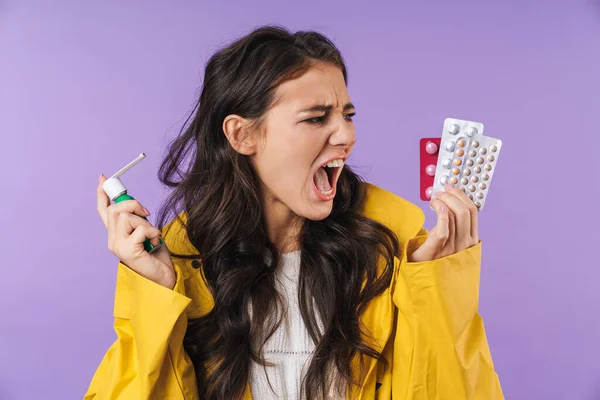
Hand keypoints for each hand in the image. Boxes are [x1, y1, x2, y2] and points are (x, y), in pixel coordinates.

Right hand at [96, 174, 175, 288]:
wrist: (163, 279)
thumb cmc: (156, 257)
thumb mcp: (146, 232)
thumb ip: (138, 220)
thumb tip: (135, 205)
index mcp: (116, 235)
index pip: (103, 211)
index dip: (101, 194)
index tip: (103, 178)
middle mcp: (112, 240)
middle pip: (115, 210)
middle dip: (133, 204)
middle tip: (146, 213)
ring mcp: (117, 246)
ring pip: (126, 217)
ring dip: (145, 222)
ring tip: (152, 235)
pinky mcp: (127, 251)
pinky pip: (140, 229)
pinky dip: (152, 232)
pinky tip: (155, 242)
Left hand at [408, 184, 478, 261]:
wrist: (423, 277)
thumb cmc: (435, 257)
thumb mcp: (450, 240)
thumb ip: (453, 225)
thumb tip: (449, 200)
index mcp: (471, 240)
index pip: (473, 211)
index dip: (462, 195)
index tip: (451, 187)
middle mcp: (465, 244)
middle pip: (464, 211)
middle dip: (452, 195)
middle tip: (440, 191)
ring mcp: (452, 249)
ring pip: (454, 217)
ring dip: (442, 202)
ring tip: (434, 199)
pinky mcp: (437, 252)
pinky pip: (443, 231)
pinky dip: (441, 215)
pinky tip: (436, 206)